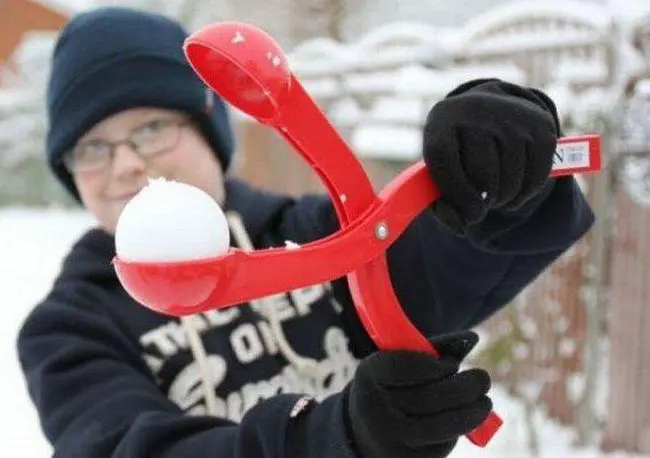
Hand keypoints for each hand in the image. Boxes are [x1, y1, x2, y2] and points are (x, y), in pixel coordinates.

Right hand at [347, 331, 491, 457]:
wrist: (365, 431)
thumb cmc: (392, 386)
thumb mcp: (401, 363)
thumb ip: (433, 350)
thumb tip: (472, 338)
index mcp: (368, 375)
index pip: (399, 366)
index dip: (429, 364)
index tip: (453, 363)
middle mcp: (373, 409)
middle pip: (428, 397)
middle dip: (464, 387)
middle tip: (483, 378)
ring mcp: (389, 438)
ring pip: (440, 425)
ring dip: (471, 412)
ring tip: (484, 402)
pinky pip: (442, 442)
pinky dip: (457, 429)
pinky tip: (461, 419)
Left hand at [422, 78, 560, 234]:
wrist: (487, 111)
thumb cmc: (457, 152)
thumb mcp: (440, 172)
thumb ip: (442, 205)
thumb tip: (461, 226)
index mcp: (442, 122)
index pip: (444, 162)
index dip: (456, 196)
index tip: (469, 213)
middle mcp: (475, 111)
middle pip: (482, 173)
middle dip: (483, 201)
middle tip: (483, 204)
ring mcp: (510, 115)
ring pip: (510, 178)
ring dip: (504, 200)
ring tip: (496, 198)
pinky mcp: (540, 124)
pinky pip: (537, 175)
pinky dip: (527, 193)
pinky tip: (516, 191)